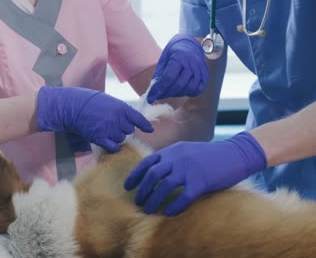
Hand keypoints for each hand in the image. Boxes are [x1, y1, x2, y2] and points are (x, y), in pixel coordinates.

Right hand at [37, 86, 153, 152]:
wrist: (73, 107)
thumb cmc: (89, 101)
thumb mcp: (108, 101)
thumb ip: (120, 110)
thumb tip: (129, 120)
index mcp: (121, 107)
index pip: (138, 118)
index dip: (144, 125)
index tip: (149, 130)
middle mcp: (118, 119)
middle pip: (129, 130)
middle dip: (124, 129)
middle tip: (112, 125)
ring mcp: (110, 129)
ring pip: (121, 139)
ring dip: (116, 137)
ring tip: (105, 130)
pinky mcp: (101, 138)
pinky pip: (113, 147)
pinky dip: (112, 147)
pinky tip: (108, 143)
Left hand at [124, 132, 266, 215]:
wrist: (236, 153)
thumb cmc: (211, 155)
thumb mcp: (187, 150)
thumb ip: (172, 158)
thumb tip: (155, 172)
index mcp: (173, 150)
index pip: (147, 162)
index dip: (135, 175)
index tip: (128, 186)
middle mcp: (178, 158)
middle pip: (152, 175)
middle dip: (142, 190)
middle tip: (138, 201)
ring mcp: (189, 170)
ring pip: (164, 187)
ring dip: (153, 200)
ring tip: (148, 210)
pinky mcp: (201, 182)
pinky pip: (183, 198)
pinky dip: (173, 207)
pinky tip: (168, 213)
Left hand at [148, 34, 208, 102]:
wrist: (189, 44)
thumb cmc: (173, 53)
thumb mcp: (163, 61)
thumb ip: (159, 77)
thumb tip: (153, 94)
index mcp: (180, 57)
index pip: (169, 78)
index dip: (159, 90)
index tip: (151, 97)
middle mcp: (192, 63)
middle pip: (179, 85)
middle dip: (166, 93)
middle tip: (159, 95)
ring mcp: (200, 69)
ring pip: (189, 88)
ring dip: (177, 94)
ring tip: (169, 92)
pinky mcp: (205, 75)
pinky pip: (198, 90)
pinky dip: (188, 93)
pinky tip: (181, 91)